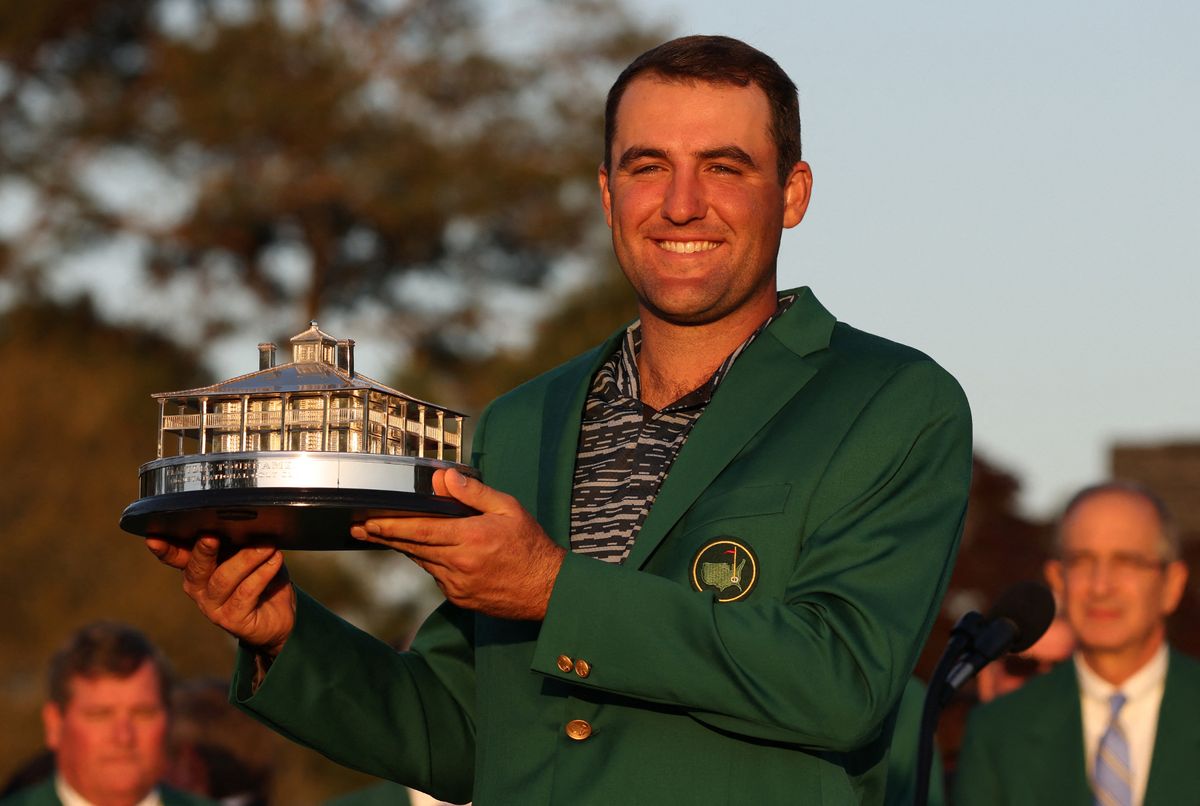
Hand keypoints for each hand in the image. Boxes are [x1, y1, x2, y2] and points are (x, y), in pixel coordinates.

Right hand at [146, 536, 295, 657]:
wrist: (282, 615)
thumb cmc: (262, 578)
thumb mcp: (248, 554)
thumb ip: (238, 540)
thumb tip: (242, 518)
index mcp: (197, 567)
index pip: (175, 556)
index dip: (163, 548)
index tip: (153, 538)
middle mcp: (198, 588)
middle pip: (196, 567)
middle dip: (204, 550)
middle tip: (213, 536)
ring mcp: (212, 607)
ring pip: (223, 578)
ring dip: (247, 558)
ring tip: (268, 546)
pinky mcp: (232, 620)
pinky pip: (246, 592)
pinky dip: (263, 573)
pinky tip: (275, 560)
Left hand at [351, 468, 564, 619]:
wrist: (547, 590)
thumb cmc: (531, 545)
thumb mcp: (508, 509)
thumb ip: (474, 493)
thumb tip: (446, 478)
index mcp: (471, 538)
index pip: (420, 530)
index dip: (391, 526)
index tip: (368, 521)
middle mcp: (460, 564)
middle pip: (413, 547)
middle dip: (384, 536)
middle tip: (359, 528)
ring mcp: (458, 585)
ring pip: (422, 562)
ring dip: (404, 548)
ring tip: (383, 535)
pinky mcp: (460, 598)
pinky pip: (436, 576)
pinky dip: (429, 561)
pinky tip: (426, 552)